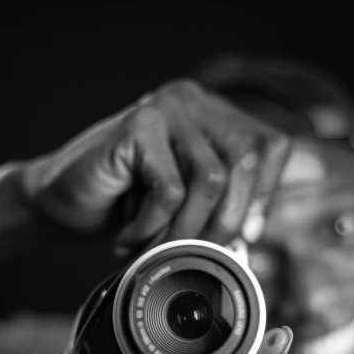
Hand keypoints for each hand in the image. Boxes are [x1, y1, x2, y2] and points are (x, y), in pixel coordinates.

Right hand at [22, 81, 289, 252]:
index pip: (271, 145)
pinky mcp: (137, 123)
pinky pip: (170, 188)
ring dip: (186, 229)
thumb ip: (232, 196)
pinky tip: (130, 237)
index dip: (265, 195)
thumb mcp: (188, 204)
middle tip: (196, 253)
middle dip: (228, 220)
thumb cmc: (127, 207)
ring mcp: (166, 107)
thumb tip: (293, 197)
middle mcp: (194, 101)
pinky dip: (153, 224)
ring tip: (156, 248)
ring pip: (210, 178)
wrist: (60, 203)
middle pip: (246, 160)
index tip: (247, 237)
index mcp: (214, 115)